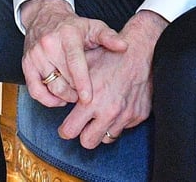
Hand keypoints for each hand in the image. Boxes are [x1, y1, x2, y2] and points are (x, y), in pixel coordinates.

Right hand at [21, 0, 126, 107]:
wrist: (44, 16)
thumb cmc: (72, 26)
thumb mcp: (93, 27)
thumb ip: (109, 37)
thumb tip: (123, 46)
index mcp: (67, 35)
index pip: (74, 63)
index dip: (81, 83)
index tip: (87, 98)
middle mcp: (48, 45)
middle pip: (63, 79)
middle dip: (76, 92)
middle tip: (86, 96)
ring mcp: (35, 55)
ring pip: (51, 87)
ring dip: (65, 97)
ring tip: (74, 95)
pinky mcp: (26, 64)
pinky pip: (35, 90)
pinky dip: (48, 99)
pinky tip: (59, 98)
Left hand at [56, 9, 166, 148]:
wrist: (139, 53)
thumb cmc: (108, 57)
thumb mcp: (83, 68)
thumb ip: (70, 85)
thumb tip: (56, 96)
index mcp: (90, 101)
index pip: (70, 131)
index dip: (65, 130)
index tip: (65, 127)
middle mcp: (108, 112)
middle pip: (88, 142)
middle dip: (82, 135)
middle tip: (81, 126)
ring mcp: (125, 116)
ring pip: (107, 138)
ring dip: (102, 129)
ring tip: (99, 115)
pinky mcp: (138, 116)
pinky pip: (124, 127)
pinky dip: (118, 121)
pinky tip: (116, 107)